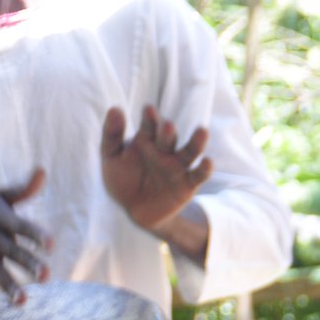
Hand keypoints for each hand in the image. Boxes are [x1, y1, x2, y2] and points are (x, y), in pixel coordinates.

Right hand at [0, 168, 50, 316]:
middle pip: (11, 251)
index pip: (21, 226)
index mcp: (0, 217)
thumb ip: (22, 188)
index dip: (36, 235)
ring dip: (8, 286)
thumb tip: (43, 170)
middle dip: (28, 264)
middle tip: (46, 276)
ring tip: (23, 301)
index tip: (51, 245)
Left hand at [100, 106, 212, 233]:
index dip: (150, 118)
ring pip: (189, 151)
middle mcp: (165, 149)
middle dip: (168, 132)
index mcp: (147, 140)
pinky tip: (208, 162)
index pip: (150, 126)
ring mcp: (178, 166)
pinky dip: (205, 169)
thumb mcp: (111, 158)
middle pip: (169, 137)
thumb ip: (111, 135)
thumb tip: (114, 108)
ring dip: (196, 142)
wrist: (133, 211)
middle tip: (167, 127)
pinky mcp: (188, 184)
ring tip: (202, 131)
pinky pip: (198, 175)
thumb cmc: (122, 179)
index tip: (148, 110)